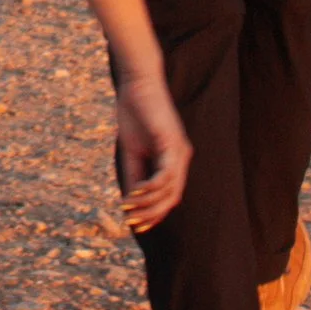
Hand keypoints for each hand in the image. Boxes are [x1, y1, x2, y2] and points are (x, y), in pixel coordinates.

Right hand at [113, 68, 189, 230]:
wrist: (137, 83)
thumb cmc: (134, 113)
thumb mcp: (132, 150)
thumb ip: (134, 173)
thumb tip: (130, 200)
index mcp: (174, 160)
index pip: (169, 195)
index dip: (155, 213)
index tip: (137, 226)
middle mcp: (181, 158)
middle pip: (172, 197)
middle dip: (152, 214)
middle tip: (133, 224)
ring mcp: (179, 151)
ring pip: (169, 189)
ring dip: (148, 203)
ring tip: (129, 209)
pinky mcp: (172, 143)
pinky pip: (165, 173)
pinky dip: (151, 186)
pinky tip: (136, 192)